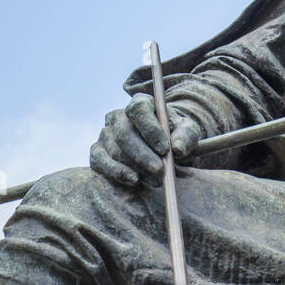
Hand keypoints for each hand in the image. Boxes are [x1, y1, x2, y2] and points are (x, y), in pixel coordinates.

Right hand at [89, 94, 203, 186]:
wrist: (163, 149)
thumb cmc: (174, 136)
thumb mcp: (187, 133)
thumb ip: (186, 137)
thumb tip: (178, 149)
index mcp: (140, 103)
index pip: (138, 109)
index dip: (150, 128)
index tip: (165, 149)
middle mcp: (118, 116)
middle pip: (124, 133)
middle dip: (143, 154)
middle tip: (160, 170)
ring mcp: (105, 134)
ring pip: (115, 151)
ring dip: (136, 167)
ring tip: (157, 180)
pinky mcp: (97, 152)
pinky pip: (100, 162)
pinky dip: (117, 173)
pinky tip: (134, 180)